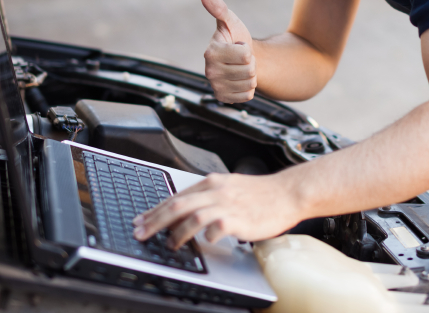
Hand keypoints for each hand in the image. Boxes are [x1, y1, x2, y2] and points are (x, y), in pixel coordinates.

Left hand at [132, 172, 300, 248]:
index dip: (155, 210)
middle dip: (155, 221)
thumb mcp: (229, 188)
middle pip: (177, 205)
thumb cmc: (260, 194)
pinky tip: (204, 242)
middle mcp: (216, 191)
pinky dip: (206, 236)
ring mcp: (227, 204)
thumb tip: (184, 210)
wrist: (287, 192)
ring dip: (177, 233)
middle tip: (141, 232)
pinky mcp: (239, 219)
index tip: (141, 221)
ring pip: (192, 217)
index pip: (175, 196)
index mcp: (211, 183)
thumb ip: (207, 197)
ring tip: (170, 244)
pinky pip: (216, 228)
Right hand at [201, 0, 256, 102]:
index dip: (247, 49)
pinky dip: (248, 88)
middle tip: (241, 59)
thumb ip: (220, 9)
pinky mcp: (222, 98)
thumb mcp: (231, 22)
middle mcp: (209, 71)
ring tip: (240, 68)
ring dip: (250, 76)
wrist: (241, 59)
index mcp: (210, 52)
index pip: (246, 55)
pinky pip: (247, 96)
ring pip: (249, 83)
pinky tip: (239, 80)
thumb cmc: (236, 38)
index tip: (238, 46)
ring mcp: (215, 86)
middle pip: (249, 70)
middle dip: (250, 63)